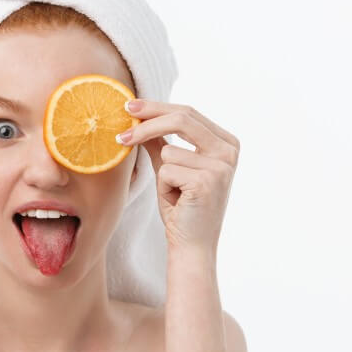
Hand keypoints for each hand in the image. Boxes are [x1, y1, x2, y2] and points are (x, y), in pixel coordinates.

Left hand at [119, 101, 239, 255]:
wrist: (192, 245)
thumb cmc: (181, 208)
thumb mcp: (170, 168)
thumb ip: (160, 142)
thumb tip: (139, 117)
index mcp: (226, 143)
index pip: (188, 112)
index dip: (156, 107)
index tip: (129, 106)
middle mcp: (229, 151)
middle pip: (182, 118)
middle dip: (147, 121)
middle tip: (122, 124)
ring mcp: (221, 166)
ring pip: (169, 151)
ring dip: (161, 174)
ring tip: (174, 193)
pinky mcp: (207, 181)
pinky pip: (167, 170)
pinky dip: (164, 187)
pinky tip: (178, 201)